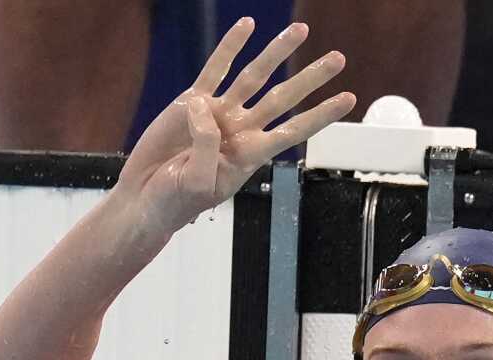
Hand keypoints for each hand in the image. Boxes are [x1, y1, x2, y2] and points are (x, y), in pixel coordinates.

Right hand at [117, 18, 355, 228]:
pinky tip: (247, 27)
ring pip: (255, 77)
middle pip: (284, 97)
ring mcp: (218, 113)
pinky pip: (216, 69)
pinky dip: (231, 46)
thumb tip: (204, 105)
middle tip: (338, 58)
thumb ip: (206, 146)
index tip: (348, 99)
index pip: (294, 130)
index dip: (321, 114)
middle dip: (311, 78)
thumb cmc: (175, 200)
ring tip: (301, 31)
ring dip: (278, 52)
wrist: (144, 197)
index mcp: (250, 155)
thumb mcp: (197, 183)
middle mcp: (240, 130)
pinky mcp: (192, 102)